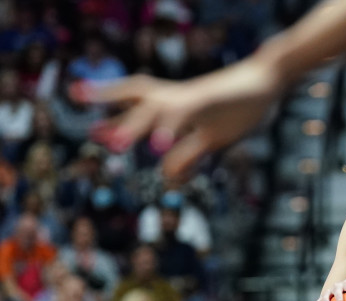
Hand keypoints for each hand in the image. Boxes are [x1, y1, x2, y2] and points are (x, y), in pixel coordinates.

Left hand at [77, 59, 285, 178]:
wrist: (269, 79)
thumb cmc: (241, 105)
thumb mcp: (212, 138)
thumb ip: (188, 156)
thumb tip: (168, 177)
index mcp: (177, 100)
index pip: (134, 93)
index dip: (106, 94)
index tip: (75, 94)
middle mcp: (180, 98)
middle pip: (139, 98)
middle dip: (112, 108)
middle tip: (85, 116)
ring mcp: (194, 104)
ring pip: (158, 111)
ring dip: (136, 128)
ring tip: (115, 144)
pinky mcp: (211, 112)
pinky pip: (187, 124)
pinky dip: (173, 137)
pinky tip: (158, 148)